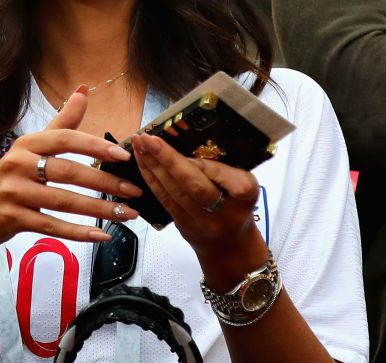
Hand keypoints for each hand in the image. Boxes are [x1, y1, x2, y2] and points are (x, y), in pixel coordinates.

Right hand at [0, 88, 142, 279]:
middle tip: (134, 191)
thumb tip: (82, 91)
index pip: (65, 139)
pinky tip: (102, 236)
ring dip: (99, 210)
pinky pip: (52, 227)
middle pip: (69, 172)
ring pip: (65, 202)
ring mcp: (14, 193)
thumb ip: (61, 123)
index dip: (95, 146)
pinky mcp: (13, 219)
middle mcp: (18, 165)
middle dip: (106, 183)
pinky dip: (79, 233)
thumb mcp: (31, 148)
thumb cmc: (11, 178)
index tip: (124, 156)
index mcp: (26, 144)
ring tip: (127, 214)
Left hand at [131, 133, 268, 290]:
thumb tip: (186, 146)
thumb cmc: (237, 205)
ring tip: (139, 143)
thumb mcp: (244, 186)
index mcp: (246, 196)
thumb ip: (223, 171)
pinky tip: (141, 160)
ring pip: (174, 191)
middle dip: (169, 160)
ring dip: (153, 165)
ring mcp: (201, 221)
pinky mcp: (182, 224)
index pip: (225, 178)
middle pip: (195, 187)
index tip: (192, 150)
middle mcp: (224, 212)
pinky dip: (150, 177)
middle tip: (149, 139)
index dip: (206, 166)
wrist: (229, 246)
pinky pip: (164, 199)